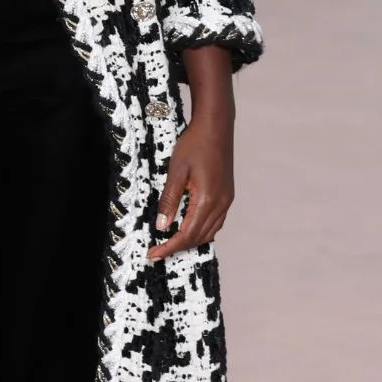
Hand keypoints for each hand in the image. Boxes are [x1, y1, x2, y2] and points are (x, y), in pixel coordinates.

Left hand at [147, 111, 234, 260]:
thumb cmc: (194, 144)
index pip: (187, 234)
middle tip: (157, 252)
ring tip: (170, 243)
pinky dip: (201, 230)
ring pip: (209, 232)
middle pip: (199, 237)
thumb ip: (169, 200)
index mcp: (207, 199)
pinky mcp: (227, 195)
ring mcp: (226, 200)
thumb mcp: (176, 171)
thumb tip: (161, 226)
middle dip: (177, 247)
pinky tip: (188, 228)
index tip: (154, 255)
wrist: (216, 126)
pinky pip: (215, 222)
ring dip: (190, 240)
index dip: (169, 247)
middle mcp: (220, 204)